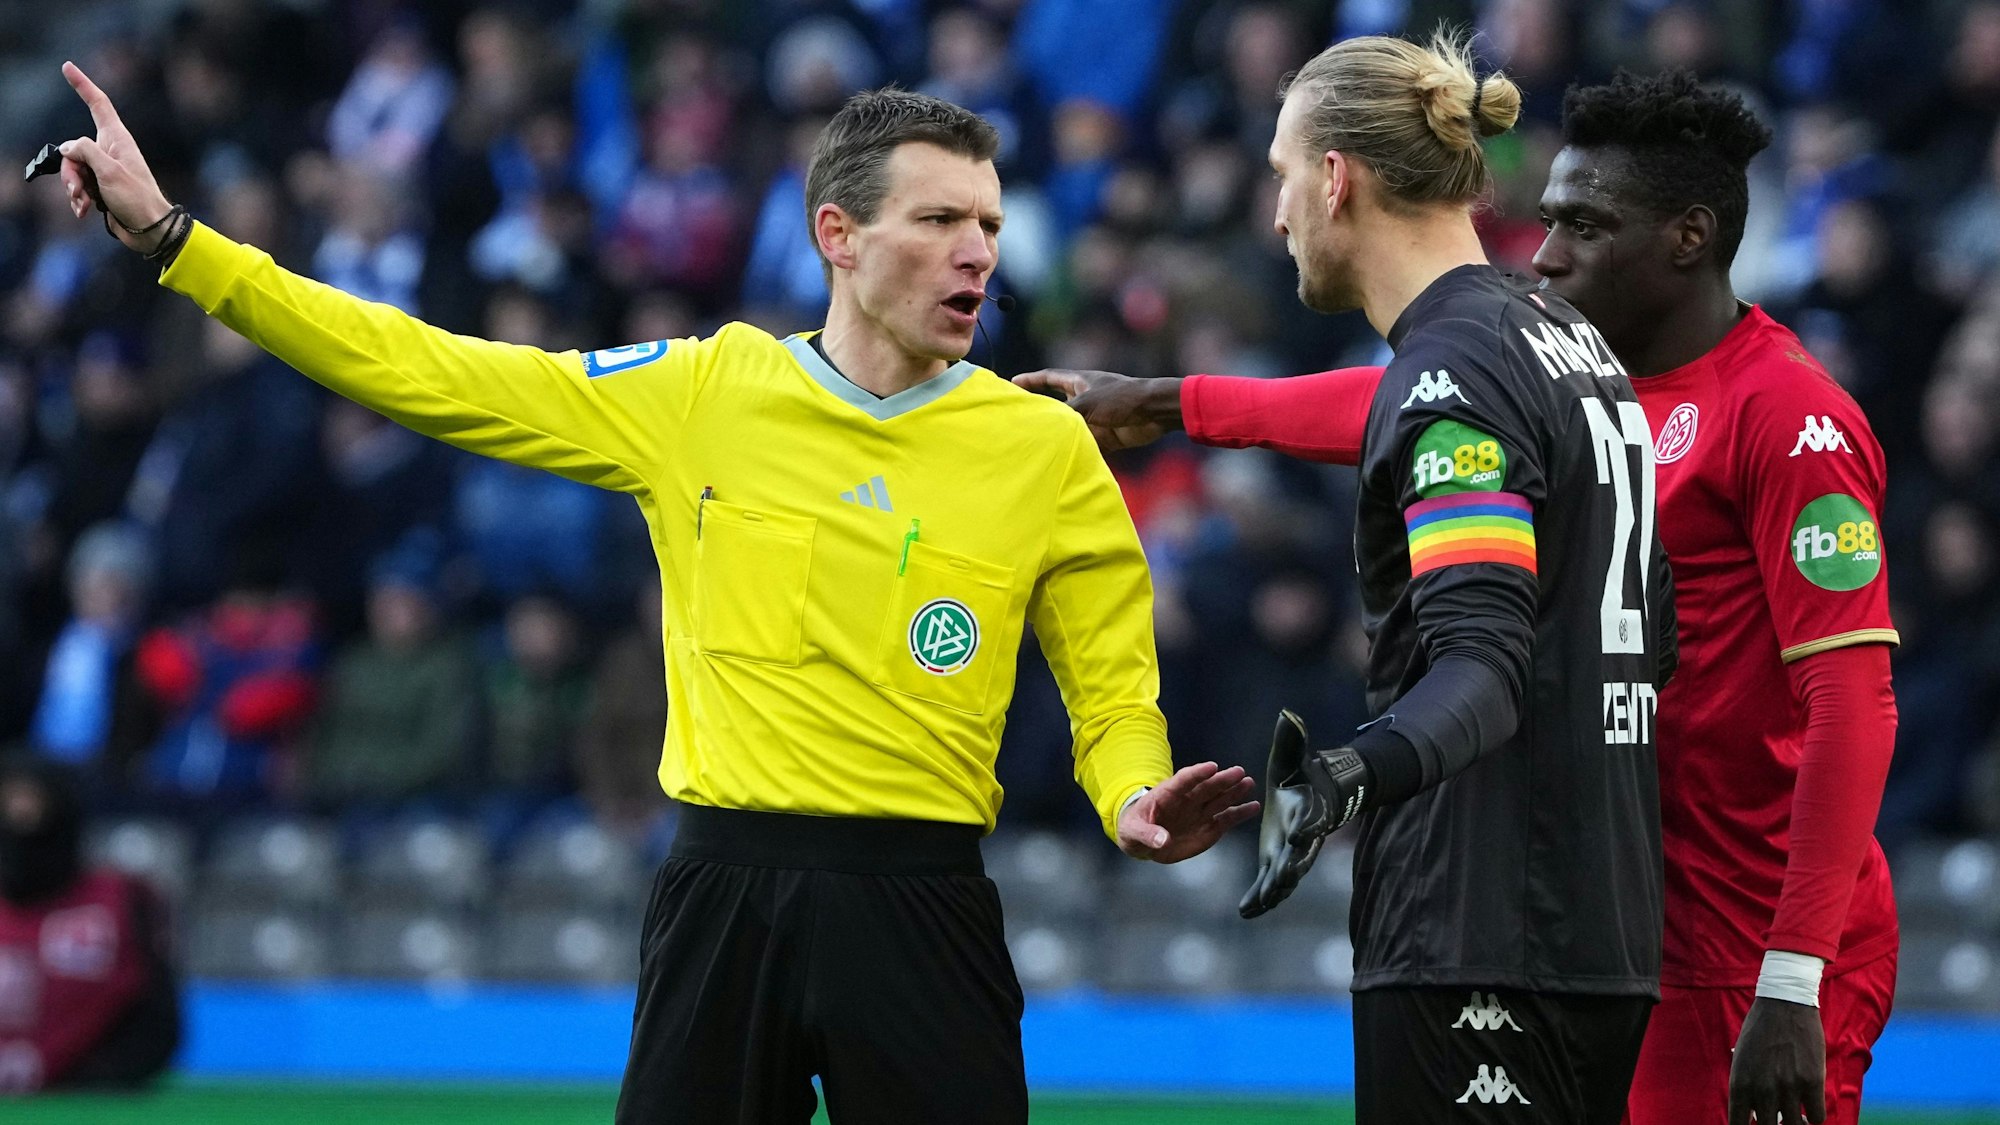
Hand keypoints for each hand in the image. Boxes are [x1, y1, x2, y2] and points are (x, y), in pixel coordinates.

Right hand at [49, 62, 173, 251]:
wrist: (150, 230)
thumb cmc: (137, 199)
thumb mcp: (109, 171)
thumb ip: (85, 151)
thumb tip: (66, 148)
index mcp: (117, 139)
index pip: (98, 104)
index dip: (83, 85)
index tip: (68, 66)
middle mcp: (110, 150)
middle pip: (73, 148)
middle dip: (70, 170)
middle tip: (78, 189)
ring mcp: (104, 168)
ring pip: (73, 169)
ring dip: (73, 188)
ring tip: (84, 203)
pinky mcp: (101, 186)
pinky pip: (79, 186)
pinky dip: (78, 199)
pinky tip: (84, 212)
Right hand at [1011, 369, 1179, 453]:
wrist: (1154, 413)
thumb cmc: (1121, 399)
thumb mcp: (1086, 403)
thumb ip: (1063, 414)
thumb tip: (1042, 426)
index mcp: (1079, 382)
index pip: (1049, 378)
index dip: (1031, 380)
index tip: (1013, 384)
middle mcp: (1085, 399)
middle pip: (1056, 405)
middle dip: (1040, 412)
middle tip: (1019, 419)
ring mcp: (1095, 418)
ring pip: (1070, 428)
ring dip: (1058, 436)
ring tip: (1035, 445)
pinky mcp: (1105, 436)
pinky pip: (1086, 445)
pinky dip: (1076, 452)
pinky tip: (1062, 461)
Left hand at [1115, 761, 1258, 862]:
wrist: (1143, 841)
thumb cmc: (1135, 828)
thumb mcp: (1133, 832)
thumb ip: (1147, 835)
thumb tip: (1162, 840)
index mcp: (1167, 794)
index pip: (1183, 780)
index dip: (1197, 774)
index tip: (1212, 767)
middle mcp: (1188, 800)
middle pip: (1207, 787)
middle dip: (1222, 780)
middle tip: (1239, 772)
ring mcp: (1200, 813)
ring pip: (1220, 799)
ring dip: (1234, 791)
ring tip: (1248, 783)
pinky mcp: (1209, 827)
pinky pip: (1227, 818)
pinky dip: (1240, 813)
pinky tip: (1254, 806)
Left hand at [1240, 710, 1371, 918]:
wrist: (1313, 797)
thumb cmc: (1302, 775)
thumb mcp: (1294, 757)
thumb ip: (1292, 741)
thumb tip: (1289, 717)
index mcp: (1306, 811)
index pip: (1309, 820)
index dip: (1306, 827)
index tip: (1299, 836)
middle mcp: (1302, 837)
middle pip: (1299, 857)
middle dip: (1287, 871)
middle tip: (1276, 885)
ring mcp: (1292, 853)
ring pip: (1285, 877)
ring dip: (1272, 892)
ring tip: (1256, 907)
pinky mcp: (1279, 860)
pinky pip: (1272, 883)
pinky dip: (1262, 898)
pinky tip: (1247, 911)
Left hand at [1728, 996, 1826, 1124]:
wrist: (1784, 1003)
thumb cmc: (1759, 1030)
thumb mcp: (1741, 1059)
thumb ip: (1745, 1086)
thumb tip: (1750, 1114)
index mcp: (1739, 1084)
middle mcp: (1762, 1090)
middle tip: (1779, 1120)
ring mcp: (1788, 1087)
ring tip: (1797, 1119)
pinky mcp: (1812, 1082)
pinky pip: (1817, 1116)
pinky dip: (1815, 1116)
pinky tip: (1811, 1108)